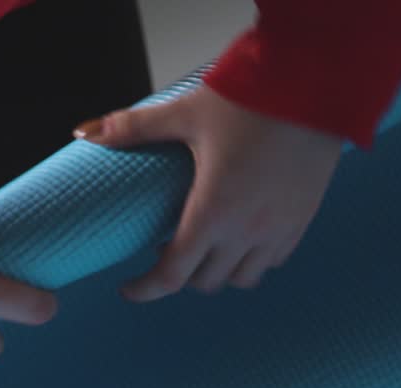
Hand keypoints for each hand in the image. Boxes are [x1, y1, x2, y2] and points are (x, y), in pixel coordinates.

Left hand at [74, 85, 342, 299]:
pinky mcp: (299, 224)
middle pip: (204, 283)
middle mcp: (244, 232)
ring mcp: (276, 232)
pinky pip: (271, 262)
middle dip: (181, 275)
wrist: (316, 84)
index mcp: (211, 212)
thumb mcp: (186, 112)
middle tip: (169, 250)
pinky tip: (241, 237)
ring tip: (208, 247)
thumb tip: (85, 133)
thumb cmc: (249, 97)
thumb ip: (134, 128)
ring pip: (241, 280)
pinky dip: (251, 260)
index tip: (129, 289)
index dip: (145, 290)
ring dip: (218, 272)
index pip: (171, 276)